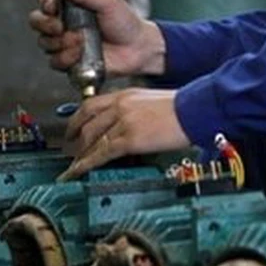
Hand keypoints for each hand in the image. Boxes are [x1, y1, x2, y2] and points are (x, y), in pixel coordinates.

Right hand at [28, 0, 166, 77]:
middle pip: (37, 21)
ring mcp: (65, 41)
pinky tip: (80, 55)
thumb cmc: (125, 22)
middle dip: (46, 24)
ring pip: (44, 42)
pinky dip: (66, 58)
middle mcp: (64, 21)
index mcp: (71, 3)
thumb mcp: (108, 0)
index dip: (45, 1)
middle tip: (61, 27)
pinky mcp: (68, 60)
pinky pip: (54, 61)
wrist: (137, 49)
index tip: (52, 5)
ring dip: (61, 43)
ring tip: (81, 42)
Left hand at [57, 88, 189, 179]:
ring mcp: (123, 122)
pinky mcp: (129, 139)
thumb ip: (134, 110)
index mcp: (124, 95)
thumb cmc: (183, 108)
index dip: (76, 120)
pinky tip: (78, 171)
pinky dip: (86, 164)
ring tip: (74, 166)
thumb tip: (126, 126)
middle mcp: (119, 106)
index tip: (71, 130)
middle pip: (88, 124)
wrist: (195, 110)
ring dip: (81, 155)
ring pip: (92, 140)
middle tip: (72, 152)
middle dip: (77, 140)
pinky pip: (101, 153)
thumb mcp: (152, 101)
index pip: (90, 106)